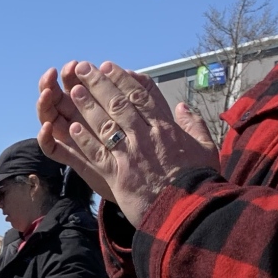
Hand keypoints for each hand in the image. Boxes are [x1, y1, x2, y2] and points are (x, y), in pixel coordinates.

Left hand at [35, 61, 218, 226]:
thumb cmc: (199, 181)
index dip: (122, 78)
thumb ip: (194, 125)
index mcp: (166, 128)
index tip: (109, 67)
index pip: (141, 95)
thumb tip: (183, 107)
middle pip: (119, 103)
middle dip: (99, 84)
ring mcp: (131, 155)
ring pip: (105, 124)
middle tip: (84, 68)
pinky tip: (72, 128)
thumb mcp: (206, 148)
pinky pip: (97, 154)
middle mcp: (146, 136)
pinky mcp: (118, 175)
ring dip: (87, 106)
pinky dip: (84, 140)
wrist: (188, 211)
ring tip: (73, 90)